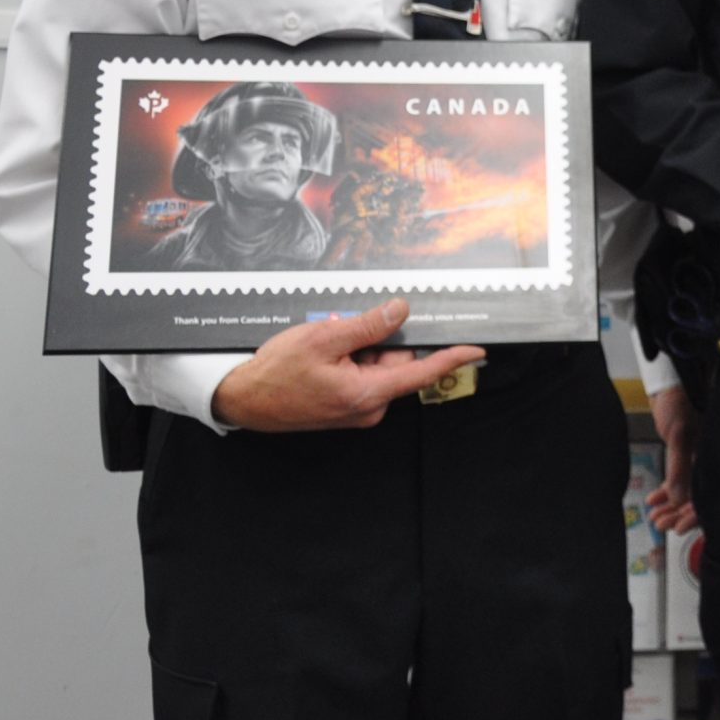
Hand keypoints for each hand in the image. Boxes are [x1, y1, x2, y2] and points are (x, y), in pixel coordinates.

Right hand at [210, 299, 484, 431]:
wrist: (241, 399)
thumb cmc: (275, 373)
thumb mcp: (323, 338)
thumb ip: (367, 325)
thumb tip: (401, 311)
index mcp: (368, 394)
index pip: (422, 372)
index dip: (452, 357)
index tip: (477, 348)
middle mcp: (368, 407)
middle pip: (395, 361)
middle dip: (375, 339)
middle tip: (341, 328)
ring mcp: (357, 409)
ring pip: (375, 364)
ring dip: (357, 348)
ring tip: (325, 342)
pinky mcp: (346, 406)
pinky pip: (361, 374)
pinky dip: (348, 358)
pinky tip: (324, 353)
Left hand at [646, 383, 700, 533]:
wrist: (671, 384)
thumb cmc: (681, 402)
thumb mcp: (678, 435)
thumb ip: (680, 468)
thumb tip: (678, 499)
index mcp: (715, 456)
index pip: (709, 493)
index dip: (695, 513)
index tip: (679, 527)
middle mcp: (709, 460)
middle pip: (698, 496)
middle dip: (679, 513)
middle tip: (661, 524)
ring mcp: (699, 458)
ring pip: (687, 491)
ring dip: (670, 506)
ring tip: (655, 518)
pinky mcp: (687, 455)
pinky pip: (678, 479)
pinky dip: (666, 491)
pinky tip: (653, 501)